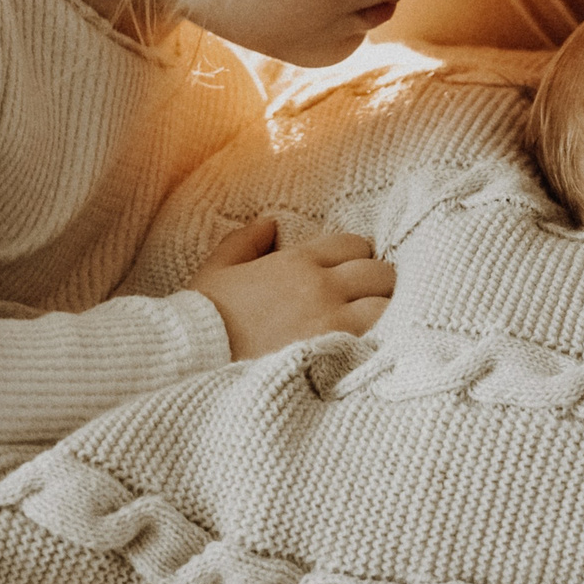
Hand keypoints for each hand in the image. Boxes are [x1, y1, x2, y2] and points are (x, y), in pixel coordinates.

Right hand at [189, 217, 395, 359]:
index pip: (353, 245)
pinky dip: (385, 337)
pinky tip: (377, 346)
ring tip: (377, 325)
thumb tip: (270, 223)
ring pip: (388, 302)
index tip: (349, 276)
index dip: (355, 259)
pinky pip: (383, 335)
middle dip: (378, 284)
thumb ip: (245, 241)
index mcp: (297, 261)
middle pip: (379, 271)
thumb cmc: (205, 319)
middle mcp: (321, 285)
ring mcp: (334, 319)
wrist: (196, 360)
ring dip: (386, 310)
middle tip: (368, 301)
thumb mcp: (218, 269)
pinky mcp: (340, 351)